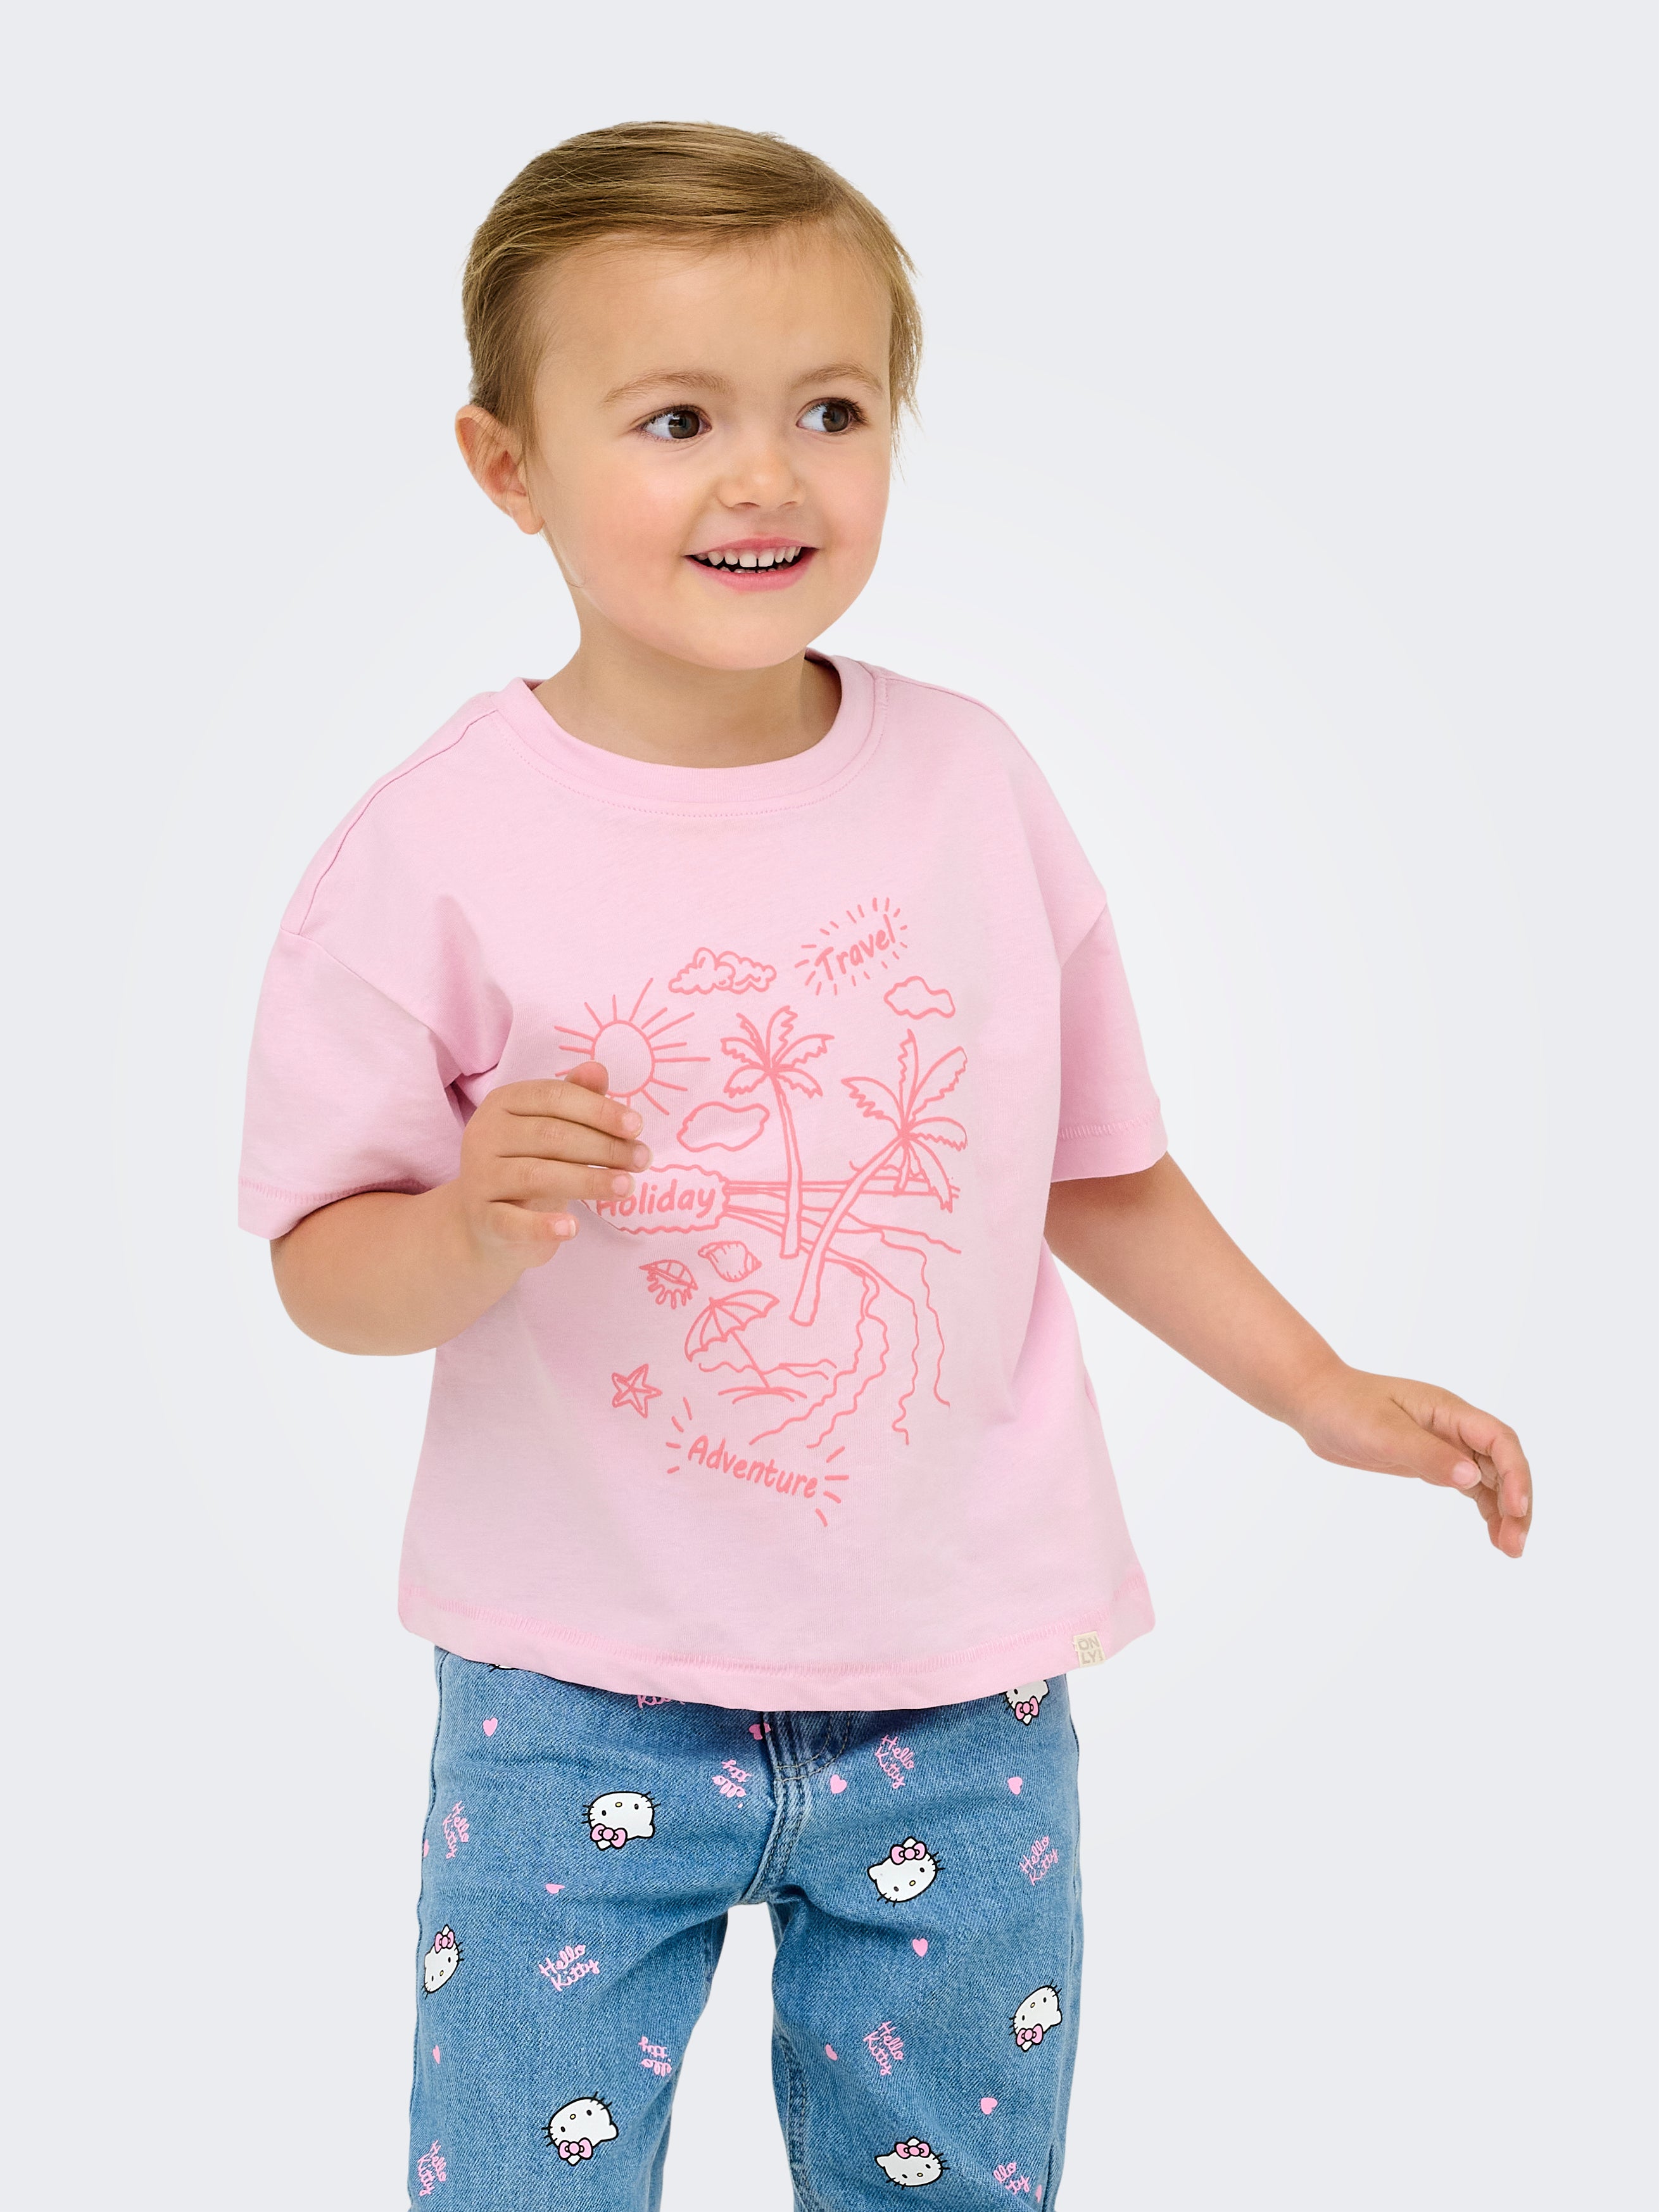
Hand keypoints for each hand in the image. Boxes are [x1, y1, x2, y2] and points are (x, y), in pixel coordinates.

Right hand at [457, 1061, 649, 1264]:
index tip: (637, 1127)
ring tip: (626, 1187)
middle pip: (550, 1135)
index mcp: (504, 1102)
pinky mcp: (482, 1218)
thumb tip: (598, 1069)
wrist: (488, 1222)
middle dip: (603, 1147)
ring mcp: (480, 1177)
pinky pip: (512, 1222)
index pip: (554, 1097)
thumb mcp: (553, 1130)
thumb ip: (576, 1100)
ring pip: (536, 1175)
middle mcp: (485, 1134)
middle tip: (642, 1160)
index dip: (599, 1110)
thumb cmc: (530, 1164)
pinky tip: (573, 1228)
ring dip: (588, 1181)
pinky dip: (542, 1225)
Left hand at [1293, 1365, 1531, 1556]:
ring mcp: (1446, 1444)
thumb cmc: (1346, 1409)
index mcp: (1448, 1411)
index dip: (1515, 1473)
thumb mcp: (1383, 1433)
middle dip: (1516, 1503)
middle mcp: (1455, 1426)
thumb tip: (1472, 1478)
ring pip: (1492, 1479)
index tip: (1516, 1509)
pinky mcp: (1433, 1461)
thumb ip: (1426, 1454)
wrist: (1317, 1403)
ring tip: (1510, 1550)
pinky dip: (1487, 1509)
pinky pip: (1472, 1486)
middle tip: (1515, 1546)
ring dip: (1506, 1512)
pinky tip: (1494, 1535)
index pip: (1499, 1440)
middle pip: (1503, 1464)